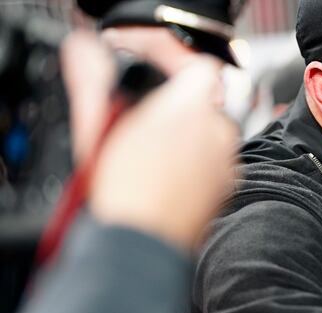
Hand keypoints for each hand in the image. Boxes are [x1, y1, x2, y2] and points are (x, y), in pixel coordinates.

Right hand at [62, 31, 237, 250]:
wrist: (144, 244)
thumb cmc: (125, 192)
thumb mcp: (98, 128)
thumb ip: (94, 81)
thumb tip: (84, 50)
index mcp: (191, 107)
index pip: (199, 68)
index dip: (177, 69)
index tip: (159, 78)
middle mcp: (218, 131)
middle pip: (203, 105)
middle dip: (178, 111)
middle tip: (147, 127)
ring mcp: (228, 161)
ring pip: (209, 137)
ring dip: (188, 141)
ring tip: (154, 159)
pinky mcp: (229, 188)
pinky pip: (215, 165)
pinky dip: (197, 167)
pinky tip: (169, 180)